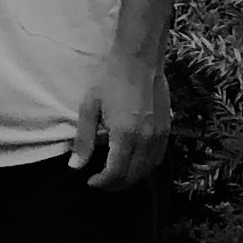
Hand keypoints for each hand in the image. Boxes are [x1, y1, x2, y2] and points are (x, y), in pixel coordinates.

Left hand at [68, 47, 170, 188]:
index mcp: (125, 135)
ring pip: (147, 170)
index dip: (102, 183)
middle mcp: (145, 139)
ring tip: (116, 176)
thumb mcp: (90, 106)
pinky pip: (158, 158)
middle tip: (101, 182)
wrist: (138, 57)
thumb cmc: (110, 78)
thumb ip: (84, 140)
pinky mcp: (166, 129)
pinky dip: (145, 167)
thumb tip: (75, 167)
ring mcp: (159, 135)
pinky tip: (134, 163)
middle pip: (132, 176)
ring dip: (131, 178)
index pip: (115, 173)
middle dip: (115, 184)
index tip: (90, 181)